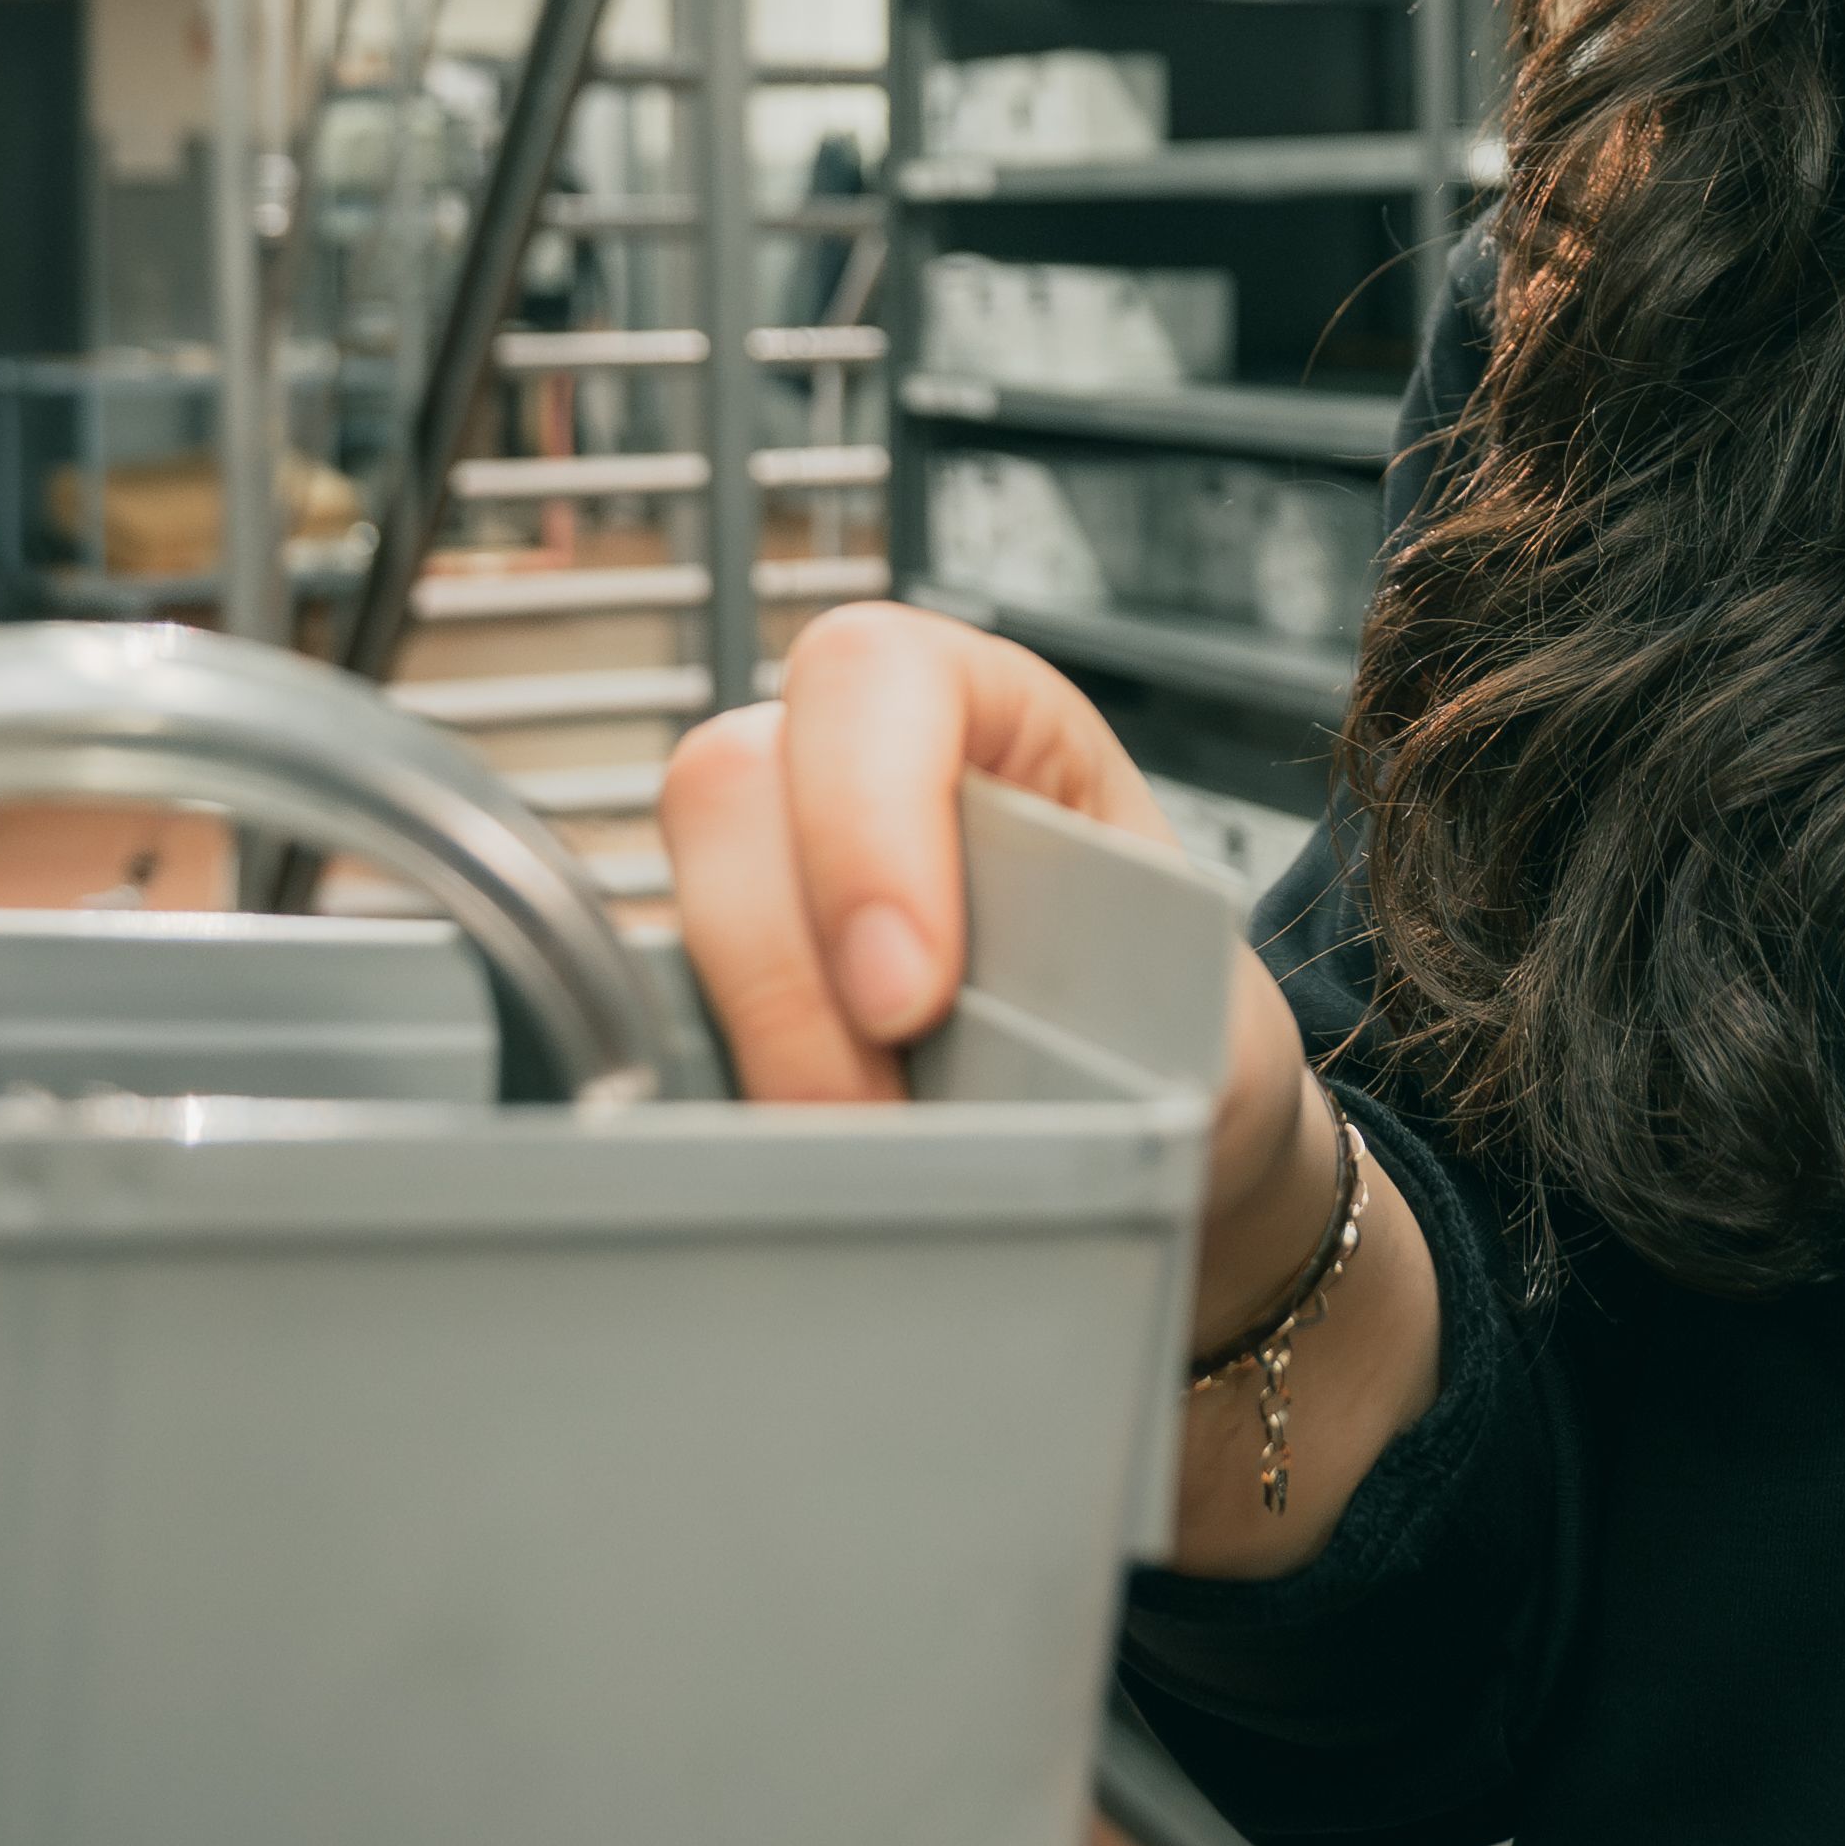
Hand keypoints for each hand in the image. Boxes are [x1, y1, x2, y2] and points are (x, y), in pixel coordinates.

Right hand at [656, 603, 1342, 1389]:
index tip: (908, 995)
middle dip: (784, 978)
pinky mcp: (720, 989)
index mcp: (993, 716)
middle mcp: (856, 769)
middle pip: (729, 787)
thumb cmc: (1176, 1043)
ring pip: (677, 909)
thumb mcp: (1182, 1014)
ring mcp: (770, 875)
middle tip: (868, 1123)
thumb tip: (1010, 1085)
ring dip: (752, 1053)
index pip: (872, 677)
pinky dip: (719, 1100)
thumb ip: (1099, 1013)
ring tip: (860, 1164)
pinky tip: (797, 1168)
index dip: (862, 822)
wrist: (1159, 1140)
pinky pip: (662, 1020)